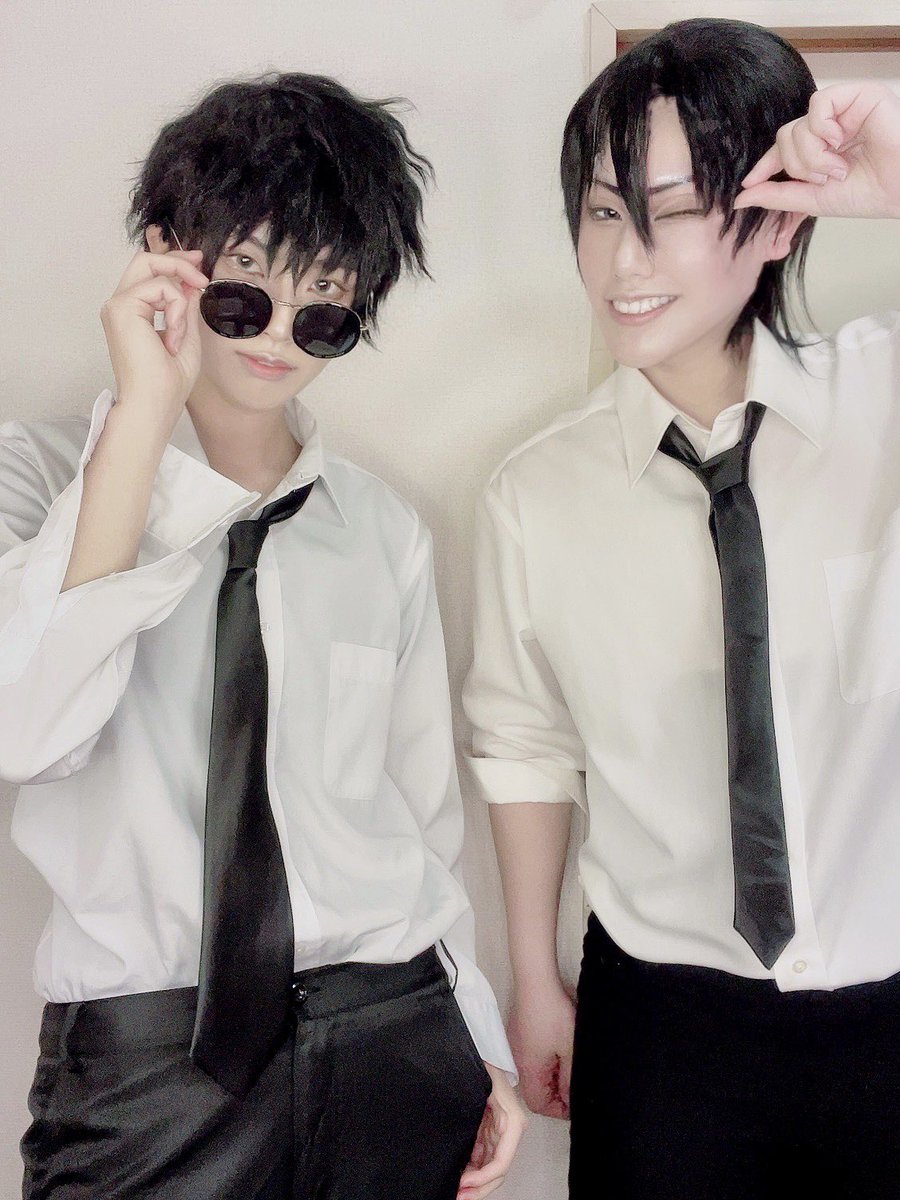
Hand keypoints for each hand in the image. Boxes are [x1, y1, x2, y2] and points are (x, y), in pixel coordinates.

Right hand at [100, 245, 208, 427]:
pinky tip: (174, 334)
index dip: (174, 263)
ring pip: (152, 268)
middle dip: (177, 261)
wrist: (154, 403)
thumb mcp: (186, 336)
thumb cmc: (168, 383)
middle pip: (144, 260)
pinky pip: (160, 287)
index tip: (199, 266)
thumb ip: (186, 308)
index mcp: (133, 313)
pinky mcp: (121, 307)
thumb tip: (191, 284)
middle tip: (201, 272)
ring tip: (181, 331)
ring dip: (180, 298)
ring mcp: (118, 305)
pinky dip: (176, 308)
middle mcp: (121, 306)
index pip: (148, 273)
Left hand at [458, 1063, 527, 1199]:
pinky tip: (458, 1175)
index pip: (501, 1163)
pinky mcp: (488, 1129)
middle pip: (497, 1171)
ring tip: (456, 1190)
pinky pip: (482, 1156)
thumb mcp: (483, 1087)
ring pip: (490, 1167)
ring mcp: (499, 1132)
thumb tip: (484, 1141)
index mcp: (512, 1124)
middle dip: (479, 1188)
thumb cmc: (482, 1065)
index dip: (483, 1178)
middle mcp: (508, 1131)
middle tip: (459, 1198)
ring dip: (474, 1182)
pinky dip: (471, 1168)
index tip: (463, 1183)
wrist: (479, 1051)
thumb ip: (483, 1112)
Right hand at [507, 980, 574, 1118]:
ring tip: (569, 1062)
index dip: (558, 1110)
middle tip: (575, 1082)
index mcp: (528, 1070)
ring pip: (533, 1074)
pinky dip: (545, 1061)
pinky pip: (530, 1059)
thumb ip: (570, 1080)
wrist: (536, 982)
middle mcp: (517, 1062)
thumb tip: (571, 1100)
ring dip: (552, 1075)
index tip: (575, 1102)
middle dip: (556, 1093)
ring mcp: (515, 1047)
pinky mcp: (518, 1035)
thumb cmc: (552, 1013)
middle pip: (535, 1091)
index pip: (539, 1105)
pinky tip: (559, 1048)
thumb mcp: (570, 1050)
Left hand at [734, 82, 899, 218]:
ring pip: (798, 126)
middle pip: (786, 138)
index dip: (764, 165)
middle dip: (797, 166)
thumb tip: (741, 198)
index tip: (747, 183)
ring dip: (811, 155)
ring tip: (839, 168)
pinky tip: (839, 141)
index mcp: (823, 150)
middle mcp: (831, 128)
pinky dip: (821, 128)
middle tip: (824, 180)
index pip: (784, 151)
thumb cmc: (868, 193)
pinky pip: (818, 104)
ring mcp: (844, 110)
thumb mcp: (812, 198)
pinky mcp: (857, 95)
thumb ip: (777, 196)